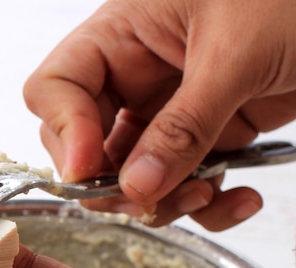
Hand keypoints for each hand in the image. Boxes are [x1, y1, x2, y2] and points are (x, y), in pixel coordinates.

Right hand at [23, 0, 295, 228]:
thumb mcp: (237, 55)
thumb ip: (182, 127)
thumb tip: (136, 186)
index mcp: (124, 33)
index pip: (56, 88)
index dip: (63, 132)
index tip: (87, 170)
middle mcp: (136, 75)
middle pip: (85, 144)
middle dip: (112, 182)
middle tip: (144, 198)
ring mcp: (169, 111)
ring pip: (133, 176)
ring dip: (164, 200)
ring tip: (207, 193)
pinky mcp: (204, 137)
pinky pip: (183, 184)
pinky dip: (207, 204)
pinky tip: (239, 197)